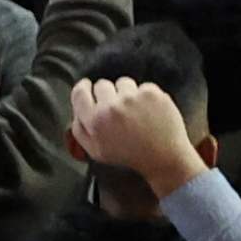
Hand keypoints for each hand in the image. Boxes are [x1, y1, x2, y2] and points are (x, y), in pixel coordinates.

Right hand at [67, 74, 206, 204]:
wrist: (164, 158)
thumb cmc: (129, 156)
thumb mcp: (95, 151)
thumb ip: (80, 130)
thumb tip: (77, 110)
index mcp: (95, 121)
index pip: (79, 93)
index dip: (83, 88)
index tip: (87, 88)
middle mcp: (111, 106)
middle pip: (101, 84)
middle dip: (107, 94)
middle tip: (117, 109)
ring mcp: (133, 97)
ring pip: (122, 83)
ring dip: (126, 93)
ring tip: (134, 111)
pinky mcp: (151, 93)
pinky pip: (142, 86)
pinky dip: (145, 96)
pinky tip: (149, 111)